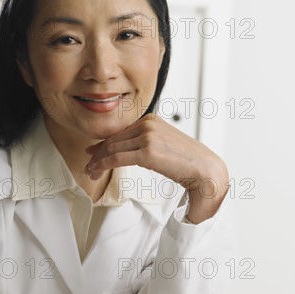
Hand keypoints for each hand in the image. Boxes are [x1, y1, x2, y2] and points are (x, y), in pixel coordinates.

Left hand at [85, 114, 228, 222]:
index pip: (121, 132)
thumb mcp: (165, 146)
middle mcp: (148, 124)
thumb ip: (146, 143)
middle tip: (89, 165)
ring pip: (112, 149)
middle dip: (97, 154)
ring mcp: (148, 137)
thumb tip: (128, 150)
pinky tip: (97, 171)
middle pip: (114, 139)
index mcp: (152, 120)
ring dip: (97, 161)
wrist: (205, 171)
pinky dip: (103, 164)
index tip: (93, 153)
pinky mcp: (148, 152)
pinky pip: (117, 158)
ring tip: (91, 172)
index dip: (103, 144)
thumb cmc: (188, 162)